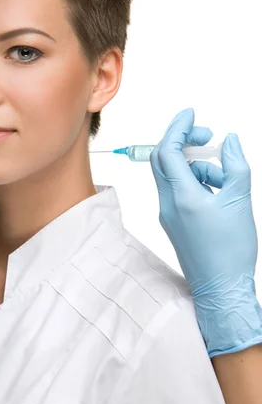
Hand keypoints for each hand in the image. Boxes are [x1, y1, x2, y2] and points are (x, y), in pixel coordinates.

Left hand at [149, 107, 261, 357]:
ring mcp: (169, 214)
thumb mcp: (239, 201)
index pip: (169, 150)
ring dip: (197, 165)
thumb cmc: (231, 251)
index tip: (190, 112)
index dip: (178, 127)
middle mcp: (168, 203)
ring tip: (225, 176)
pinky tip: (218, 191)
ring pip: (174, 175)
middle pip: (163, 159)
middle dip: (184, 141)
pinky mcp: (175, 222)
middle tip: (207, 136)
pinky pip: (179, 191)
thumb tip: (230, 140)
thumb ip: (235, 166)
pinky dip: (196, 182)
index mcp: (181, 196)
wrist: (220, 290)